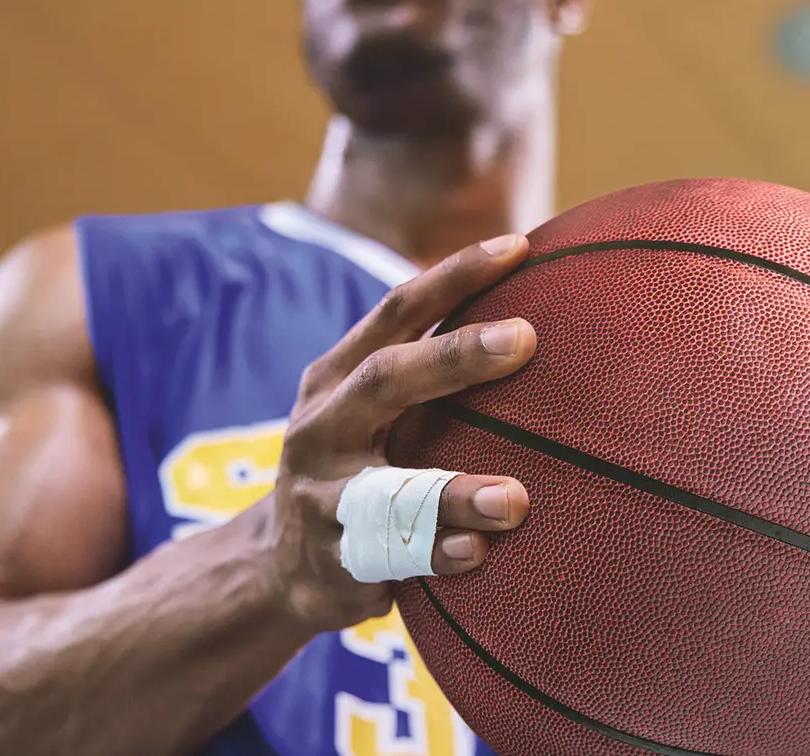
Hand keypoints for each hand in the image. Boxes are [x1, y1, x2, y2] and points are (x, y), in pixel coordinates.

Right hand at [266, 234, 536, 633]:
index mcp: (335, 377)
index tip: (517, 248)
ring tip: (515, 498)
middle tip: (525, 338)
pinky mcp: (332, 559)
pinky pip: (388, 558)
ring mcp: (320, 496)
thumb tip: (533, 324)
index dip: (453, 275)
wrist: (277, 561)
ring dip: (452, 492)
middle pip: (384, 379)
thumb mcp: (364, 410)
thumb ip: (422, 372)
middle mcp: (321, 426)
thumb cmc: (349, 464)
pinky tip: (478, 555)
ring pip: (386, 488)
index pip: (395, 311)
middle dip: (454, 356)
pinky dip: (435, 555)